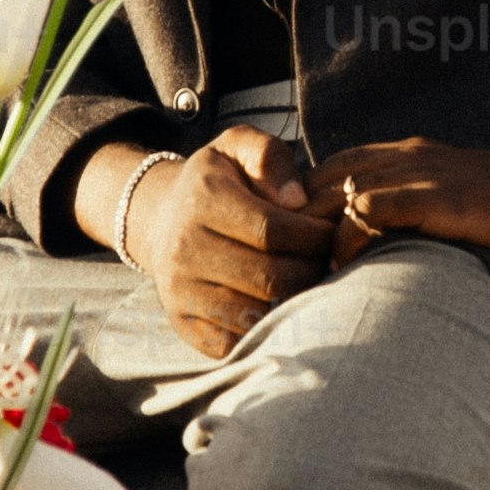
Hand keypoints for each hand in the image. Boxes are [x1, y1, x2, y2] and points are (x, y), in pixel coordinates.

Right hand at [81, 125, 334, 355]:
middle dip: (310, 271)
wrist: (160, 220)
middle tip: (325, 262)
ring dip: (294, 303)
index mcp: (202, 199)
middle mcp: (183, 247)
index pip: (272, 230)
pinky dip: (264, 332)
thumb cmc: (217, 183)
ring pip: (255, 312)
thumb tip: (297, 200)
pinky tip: (280, 308)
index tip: (329, 234)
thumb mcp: (238, 147)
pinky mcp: (183, 323)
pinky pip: (233, 342)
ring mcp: (179, 290)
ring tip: (307, 282)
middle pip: (269, 276)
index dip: (313, 236)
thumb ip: (269, 157)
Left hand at [305, 130, 489, 269]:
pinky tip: (353, 274)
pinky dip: (350, 241)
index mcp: (408, 154)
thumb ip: (416, 209)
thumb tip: (377, 242)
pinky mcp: (435, 199)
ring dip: (321, 240)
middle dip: (302, 227)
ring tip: (320, 282)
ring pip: (335, 197)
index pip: (330, 170)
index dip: (310, 211)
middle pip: (319, 182)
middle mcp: (405, 156)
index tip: (308, 254)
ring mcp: (419, 174)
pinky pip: (367, 211)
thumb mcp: (455, 199)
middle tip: (300, 275)